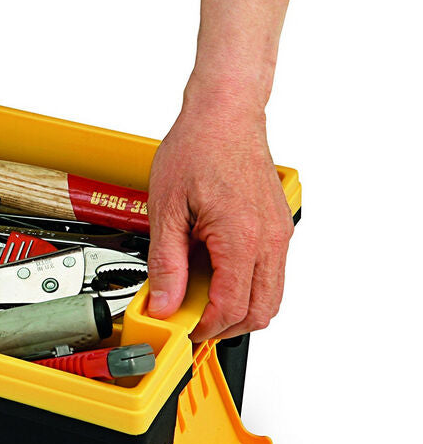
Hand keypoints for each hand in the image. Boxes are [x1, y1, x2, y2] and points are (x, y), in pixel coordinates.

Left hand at [145, 81, 294, 341]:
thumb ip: (166, 264)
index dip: (204, 328)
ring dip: (238, 309)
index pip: (231, 307)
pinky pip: (270, 274)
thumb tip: (165, 303)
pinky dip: (246, 286)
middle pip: (259, 311)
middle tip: (191, 322)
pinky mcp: (277, 228)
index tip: (181, 329)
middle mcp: (269, 240)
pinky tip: (214, 274)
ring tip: (200, 300)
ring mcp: (278, 234)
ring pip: (270, 297)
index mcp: (242, 238)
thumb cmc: (198, 148)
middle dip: (225, 327)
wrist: (226, 114)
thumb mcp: (166, 210)